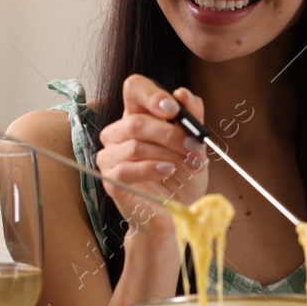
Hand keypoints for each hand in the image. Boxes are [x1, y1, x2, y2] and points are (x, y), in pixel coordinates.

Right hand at [94, 74, 207, 240]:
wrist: (177, 216)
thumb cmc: (182, 179)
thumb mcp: (195, 147)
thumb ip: (191, 120)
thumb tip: (184, 94)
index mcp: (138, 116)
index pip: (134, 88)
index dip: (151, 94)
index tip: (173, 108)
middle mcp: (119, 133)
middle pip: (136, 121)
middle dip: (170, 134)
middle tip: (194, 147)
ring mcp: (111, 157)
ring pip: (134, 145)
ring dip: (168, 154)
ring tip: (190, 164)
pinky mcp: (111, 180)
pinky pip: (126, 169)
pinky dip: (151, 169)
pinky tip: (167, 172)